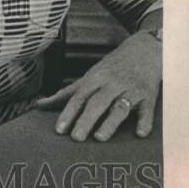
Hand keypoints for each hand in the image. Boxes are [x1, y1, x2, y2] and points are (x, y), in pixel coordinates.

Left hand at [36, 31, 160, 141]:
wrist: (144, 49)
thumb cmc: (111, 67)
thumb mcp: (89, 76)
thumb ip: (66, 92)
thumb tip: (40, 104)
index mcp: (94, 79)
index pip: (78, 97)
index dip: (68, 113)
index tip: (59, 130)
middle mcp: (111, 84)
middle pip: (97, 102)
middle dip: (85, 120)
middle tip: (76, 138)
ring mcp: (130, 89)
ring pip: (119, 107)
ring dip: (110, 122)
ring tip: (99, 138)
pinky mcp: (148, 95)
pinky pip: (147, 109)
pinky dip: (144, 121)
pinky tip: (140, 133)